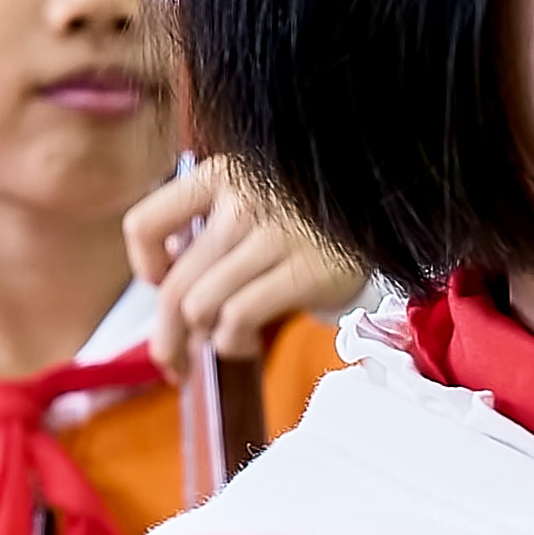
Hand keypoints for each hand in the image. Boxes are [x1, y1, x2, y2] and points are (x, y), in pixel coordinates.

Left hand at [120, 158, 364, 376]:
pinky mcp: (305, 271)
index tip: (161, 282)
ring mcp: (274, 234)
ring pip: (199, 308)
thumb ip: (210, 225)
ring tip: (228, 340)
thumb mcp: (256, 195)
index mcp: (221, 174)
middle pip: (172, 287)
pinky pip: (238, 319)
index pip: (145, 224)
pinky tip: (247, 342)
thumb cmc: (313, 214)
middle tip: (172, 360)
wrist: (389, 205)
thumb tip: (168, 277)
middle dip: (166, 337)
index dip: (144, 265)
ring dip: (205, 339)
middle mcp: (241, 199)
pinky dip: (232, 344)